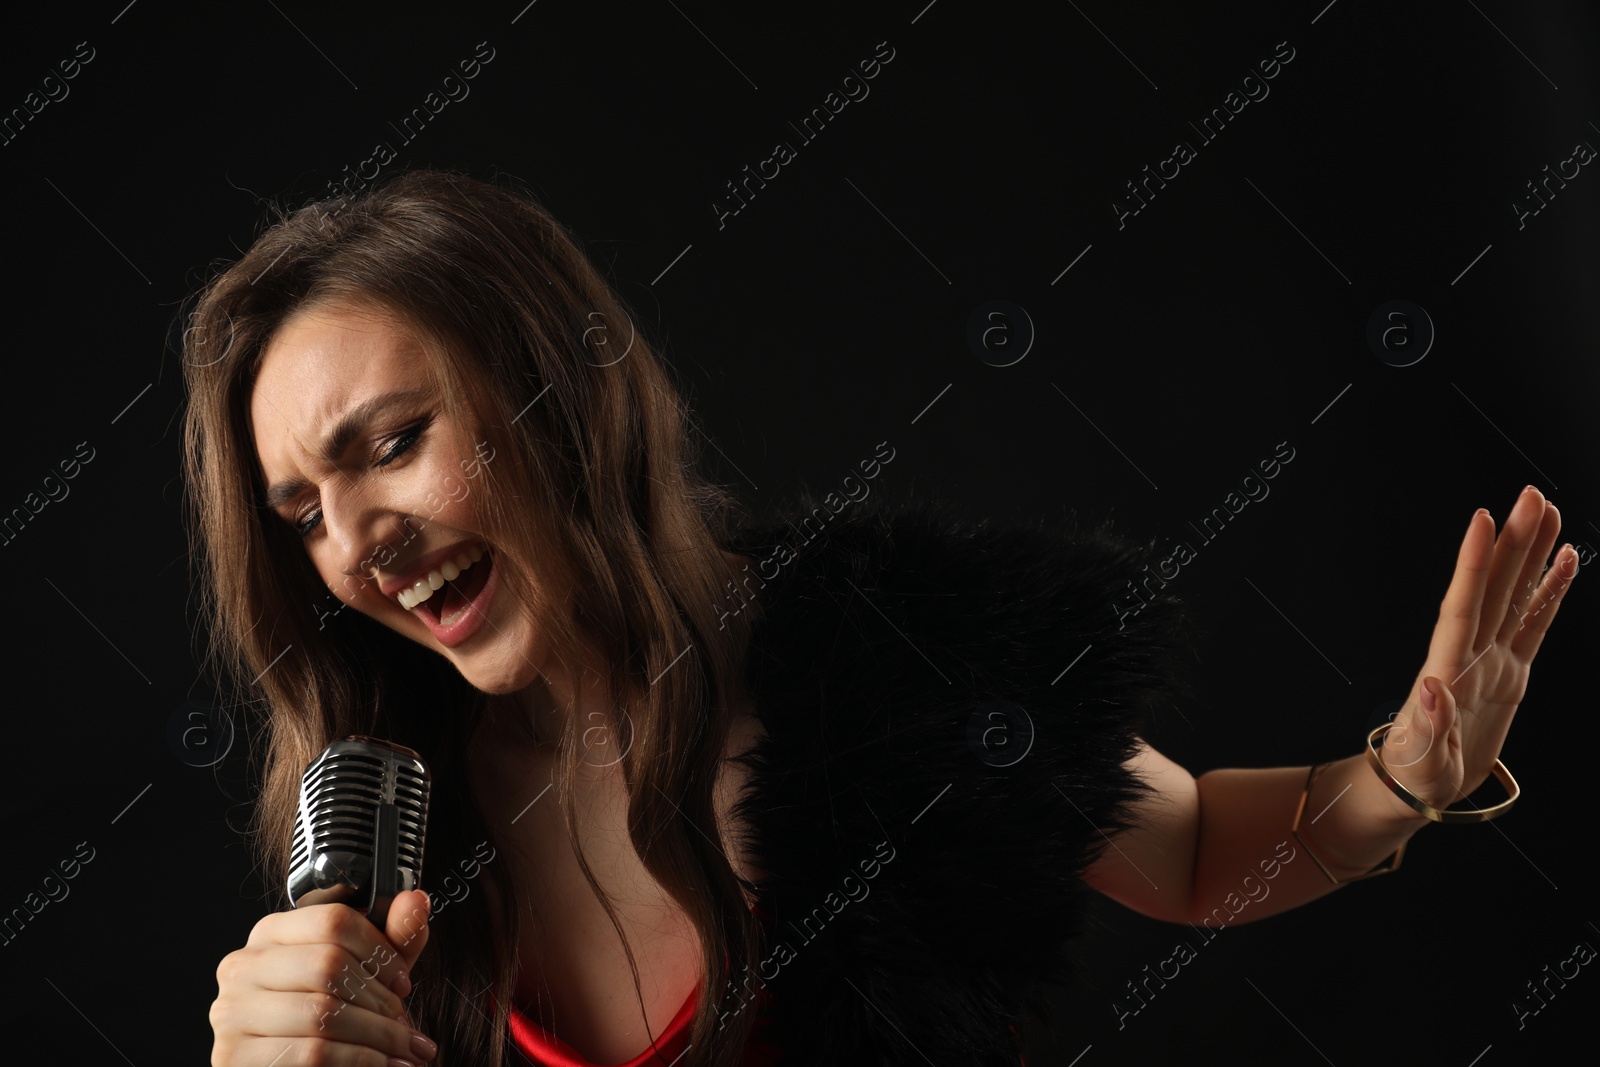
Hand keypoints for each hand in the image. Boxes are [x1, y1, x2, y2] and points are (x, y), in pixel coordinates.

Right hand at [210, 889, 435, 1065]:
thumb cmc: (330, 1020)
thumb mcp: (366, 975)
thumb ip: (393, 938)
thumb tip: (416, 900)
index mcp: (272, 933)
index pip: (332, 920)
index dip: (379, 951)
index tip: (403, 982)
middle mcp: (243, 966)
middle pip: (328, 966)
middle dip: (380, 1000)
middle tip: (406, 1024)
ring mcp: (232, 1012)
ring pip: (321, 1014)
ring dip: (378, 1036)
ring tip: (405, 1051)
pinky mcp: (234, 1056)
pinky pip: (310, 1054)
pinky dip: (358, 1061)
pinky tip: (383, 1065)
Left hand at [1380, 486, 1577, 815]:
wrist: (1414, 787)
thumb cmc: (1412, 776)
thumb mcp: (1420, 762)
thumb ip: (1430, 728)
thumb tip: (1434, 689)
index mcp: (1446, 670)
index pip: (1461, 606)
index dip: (1472, 564)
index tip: (1481, 520)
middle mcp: (1468, 655)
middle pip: (1494, 588)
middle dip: (1513, 542)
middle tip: (1531, 495)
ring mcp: (1490, 661)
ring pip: (1515, 596)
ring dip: (1531, 555)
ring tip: (1548, 513)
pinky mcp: (1509, 675)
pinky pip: (1534, 625)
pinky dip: (1550, 594)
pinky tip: (1564, 562)